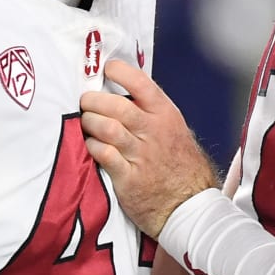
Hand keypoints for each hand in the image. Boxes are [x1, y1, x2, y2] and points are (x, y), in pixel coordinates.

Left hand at [80, 60, 218, 238]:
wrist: (188, 205)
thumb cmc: (179, 164)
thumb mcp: (174, 130)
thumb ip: (151, 112)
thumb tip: (122, 90)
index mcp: (165, 115)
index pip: (141, 84)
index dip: (120, 72)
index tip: (107, 69)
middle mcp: (153, 132)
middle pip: (116, 106)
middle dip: (94, 100)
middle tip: (86, 102)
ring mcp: (141, 155)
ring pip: (107, 128)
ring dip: (90, 122)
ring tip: (86, 123)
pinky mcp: (128, 178)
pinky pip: (103, 154)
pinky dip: (92, 146)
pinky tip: (91, 145)